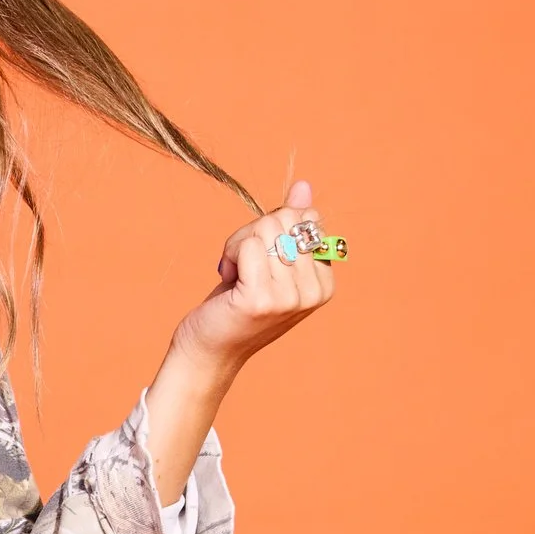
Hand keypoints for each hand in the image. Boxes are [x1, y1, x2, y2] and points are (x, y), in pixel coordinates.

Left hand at [174, 179, 344, 376]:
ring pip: (265, 229)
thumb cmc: (238, 302)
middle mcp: (314, 292)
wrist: (210, 347)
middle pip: (286, 219)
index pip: (306, 219)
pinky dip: (230, 254)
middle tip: (242, 264)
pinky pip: (249, 245)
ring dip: (238, 245)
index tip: (261, 259)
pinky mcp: (262, 299)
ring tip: (235, 274)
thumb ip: (291, 224)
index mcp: (324, 282)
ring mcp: (290, 298)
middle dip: (253, 233)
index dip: (275, 228)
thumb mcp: (270, 259)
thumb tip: (303, 186)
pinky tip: (228, 279)